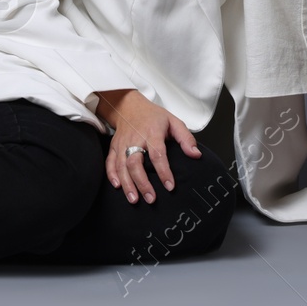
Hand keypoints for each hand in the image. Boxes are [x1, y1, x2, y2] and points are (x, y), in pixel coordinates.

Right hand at [97, 89, 201, 204]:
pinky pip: (110, 162)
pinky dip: (112, 175)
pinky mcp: (114, 147)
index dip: (163, 171)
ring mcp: (122, 143)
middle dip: (142, 183)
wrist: (129, 106)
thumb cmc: (153, 116)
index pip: (157, 154)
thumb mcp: (174, 122)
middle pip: (135, 163)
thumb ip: (186, 138)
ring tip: (134, 199)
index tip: (170, 186)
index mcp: (152, 132)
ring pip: (122, 165)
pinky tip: (118, 187)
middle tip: (151, 198)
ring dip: (127, 184)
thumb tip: (196, 155)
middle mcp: (135, 139)